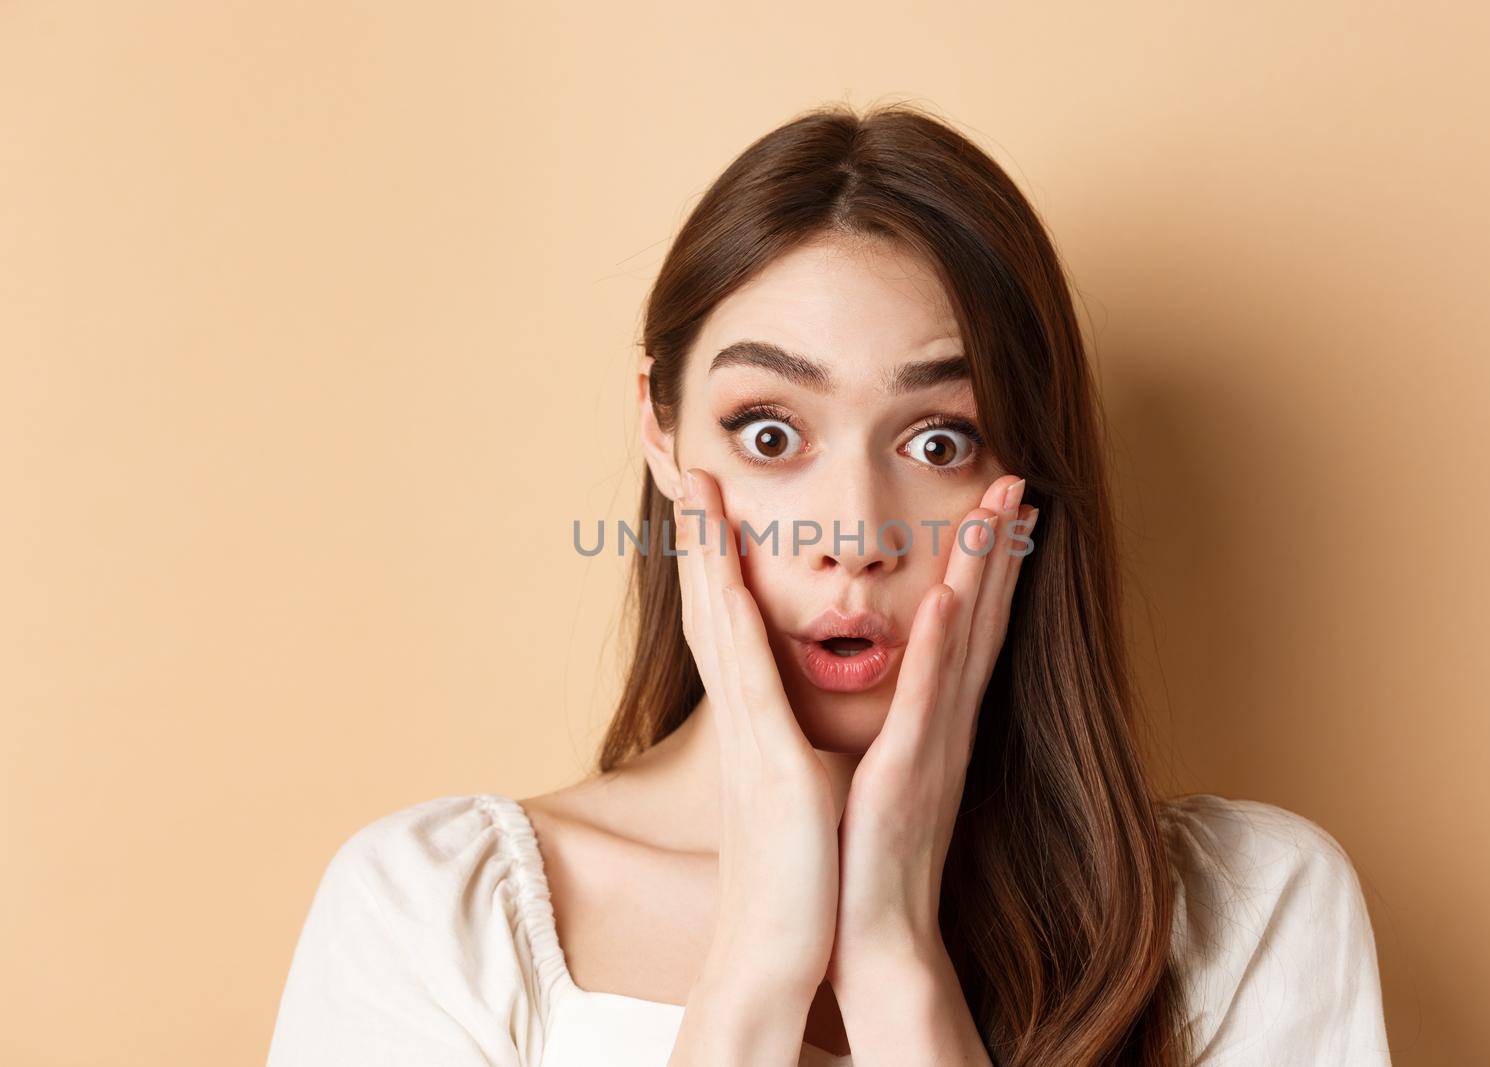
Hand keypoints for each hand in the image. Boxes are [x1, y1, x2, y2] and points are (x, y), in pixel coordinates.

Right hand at [673, 467, 841, 999]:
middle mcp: (743, 720)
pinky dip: (742, 623)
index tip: (711, 504)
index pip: (730, 623)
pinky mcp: (769, 766)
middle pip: (711, 608)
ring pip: (721, 626)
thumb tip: (802, 712)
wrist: (784, 946)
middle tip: (685, 471)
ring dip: (709, 552)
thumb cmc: (802, 869)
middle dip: (697, 536)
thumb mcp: (801, 785)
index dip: (715, 560)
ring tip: (698, 490)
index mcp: (755, 721)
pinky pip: (756, 681)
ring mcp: (749, 740)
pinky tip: (733, 575)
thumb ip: (795, 739)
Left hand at [826, 474, 1037, 987]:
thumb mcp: (883, 775)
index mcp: (938, 725)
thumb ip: (897, 729)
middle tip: (1017, 481)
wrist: (870, 939)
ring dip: (985, 574)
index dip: (988, 567)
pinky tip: (950, 598)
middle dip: (1001, 550)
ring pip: (965, 643)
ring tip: (1000, 511)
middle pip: (984, 621)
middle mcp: (948, 727)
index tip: (997, 510)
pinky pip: (928, 700)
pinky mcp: (909, 773)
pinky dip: (941, 647)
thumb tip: (888, 685)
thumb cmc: (867, 859)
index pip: (969, 630)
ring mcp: (936, 747)